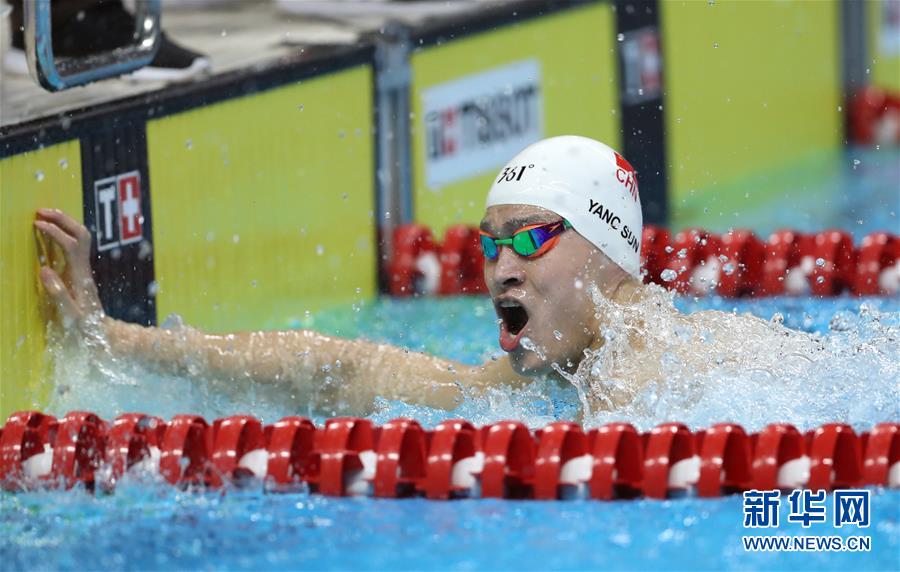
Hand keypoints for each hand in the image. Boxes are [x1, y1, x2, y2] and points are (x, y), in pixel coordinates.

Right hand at [33, 208, 104, 331]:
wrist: (101, 335)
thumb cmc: (84, 328)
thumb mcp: (70, 315)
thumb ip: (58, 293)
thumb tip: (44, 269)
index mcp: (80, 276)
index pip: (71, 244)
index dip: (55, 231)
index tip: (37, 224)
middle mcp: (84, 269)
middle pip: (80, 234)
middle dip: (62, 219)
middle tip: (40, 211)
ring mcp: (83, 270)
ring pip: (80, 238)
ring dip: (64, 224)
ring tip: (44, 217)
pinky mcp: (80, 274)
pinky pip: (75, 247)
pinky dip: (63, 235)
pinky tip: (51, 235)